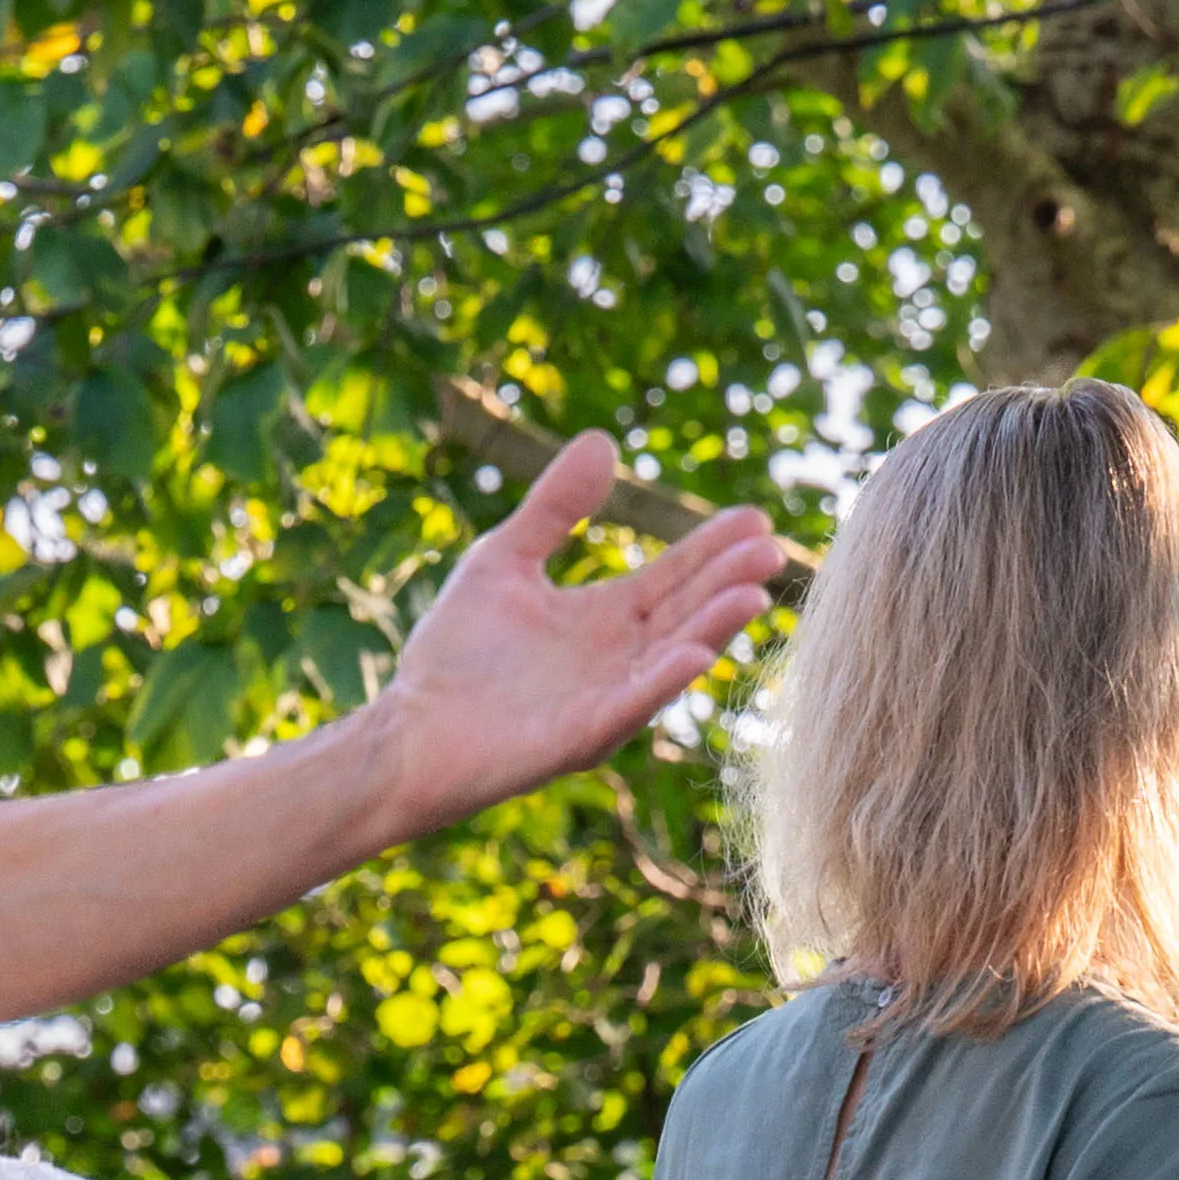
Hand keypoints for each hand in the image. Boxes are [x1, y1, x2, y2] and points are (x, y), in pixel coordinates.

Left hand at [368, 434, 786, 835]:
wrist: (408, 729)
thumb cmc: (455, 654)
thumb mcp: (506, 559)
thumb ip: (554, 508)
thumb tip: (604, 441)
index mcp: (605, 618)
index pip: (672, 576)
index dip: (712, 548)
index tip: (755, 517)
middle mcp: (617, 659)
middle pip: (684, 613)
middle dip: (728, 582)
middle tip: (770, 548)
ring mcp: (603, 701)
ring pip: (670, 661)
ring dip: (712, 629)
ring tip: (752, 595)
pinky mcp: (578, 738)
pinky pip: (629, 708)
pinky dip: (661, 683)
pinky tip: (694, 655)